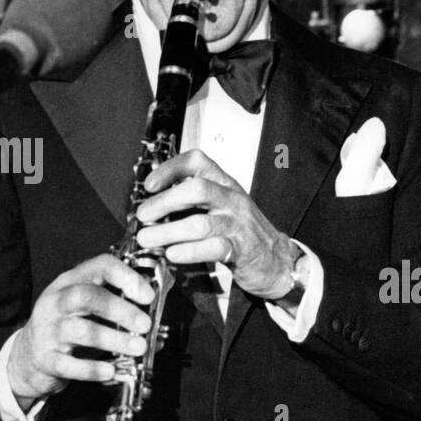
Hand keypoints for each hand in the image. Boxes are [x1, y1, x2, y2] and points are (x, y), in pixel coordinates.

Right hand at [7, 254, 153, 408]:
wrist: (27, 356)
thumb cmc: (67, 327)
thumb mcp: (87, 308)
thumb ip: (117, 308)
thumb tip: (155, 322)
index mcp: (71, 282)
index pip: (99, 267)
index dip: (126, 277)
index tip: (148, 295)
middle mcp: (57, 301)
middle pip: (88, 296)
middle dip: (121, 309)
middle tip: (145, 324)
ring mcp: (48, 330)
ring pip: (81, 330)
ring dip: (114, 339)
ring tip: (138, 348)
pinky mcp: (45, 358)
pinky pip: (68, 364)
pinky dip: (92, 369)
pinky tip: (110, 371)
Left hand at [137, 150, 296, 299]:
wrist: (276, 259)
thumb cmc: (243, 232)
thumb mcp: (221, 206)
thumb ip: (192, 201)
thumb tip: (152, 202)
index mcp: (224, 184)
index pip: (197, 162)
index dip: (169, 169)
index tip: (149, 184)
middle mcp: (231, 199)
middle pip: (196, 189)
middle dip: (164, 202)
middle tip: (144, 215)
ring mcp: (237, 224)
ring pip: (200, 223)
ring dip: (168, 231)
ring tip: (148, 239)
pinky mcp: (241, 250)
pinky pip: (213, 248)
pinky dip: (189, 251)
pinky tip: (173, 254)